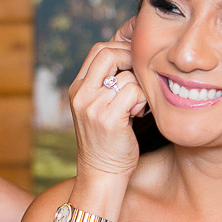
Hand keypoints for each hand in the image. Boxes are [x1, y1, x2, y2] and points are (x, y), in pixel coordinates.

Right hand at [67, 18, 147, 177]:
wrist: (102, 173)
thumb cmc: (108, 140)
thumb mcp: (99, 107)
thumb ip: (107, 83)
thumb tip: (132, 55)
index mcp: (78, 88)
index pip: (99, 50)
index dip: (121, 48)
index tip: (136, 62)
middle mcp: (81, 95)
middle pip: (109, 53)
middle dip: (132, 60)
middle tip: (142, 77)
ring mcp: (93, 106)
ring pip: (127, 75)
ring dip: (140, 87)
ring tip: (138, 104)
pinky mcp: (108, 119)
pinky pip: (134, 92)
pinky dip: (143, 101)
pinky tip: (139, 114)